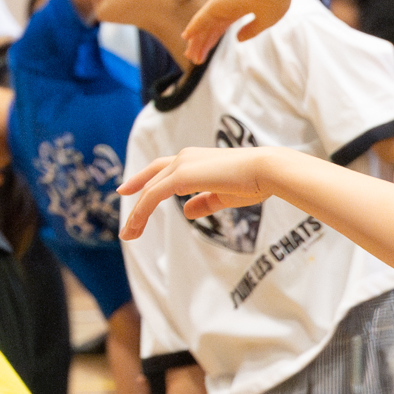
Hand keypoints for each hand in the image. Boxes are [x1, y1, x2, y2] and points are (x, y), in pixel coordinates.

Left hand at [118, 148, 276, 238]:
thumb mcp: (224, 196)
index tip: (127, 191)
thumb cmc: (253, 182)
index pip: (161, 170)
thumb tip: (186, 212)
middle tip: (127, 226)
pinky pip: (154, 196)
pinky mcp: (181, 176)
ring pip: (150, 191)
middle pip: (151, 180)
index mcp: (194, 160)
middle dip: (136, 201)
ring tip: (129, 234)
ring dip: (137, 213)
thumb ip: (204, 203)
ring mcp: (181, 165)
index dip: (143, 180)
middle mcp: (184, 158)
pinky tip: (137, 224)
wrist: (265, 171)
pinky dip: (143, 210)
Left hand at [183, 0, 290, 63]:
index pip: (219, 29)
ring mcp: (221, 3)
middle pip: (209, 28)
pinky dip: (193, 27)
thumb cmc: (275, 2)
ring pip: (204, 25)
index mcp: (237, 10)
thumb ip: (250, 31)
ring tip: (190, 56)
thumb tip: (237, 39)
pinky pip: (202, 17)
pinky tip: (186, 37)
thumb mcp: (264, 22)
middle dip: (201, 44)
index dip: (211, 42)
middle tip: (194, 59)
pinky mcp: (217, 2)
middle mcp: (226, 6)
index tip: (204, 55)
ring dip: (196, 40)